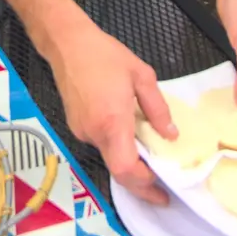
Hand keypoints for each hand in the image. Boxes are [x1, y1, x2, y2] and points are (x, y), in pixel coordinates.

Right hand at [42, 14, 174, 204]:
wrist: (66, 43)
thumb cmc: (104, 54)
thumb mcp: (141, 75)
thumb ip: (157, 108)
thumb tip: (170, 135)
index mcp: (112, 121)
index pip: (126, 169)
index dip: (144, 184)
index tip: (162, 190)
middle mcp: (93, 132)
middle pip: (117, 171)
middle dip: (140, 185)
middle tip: (160, 192)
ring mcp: (81, 131)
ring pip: (109, 157)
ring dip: (129, 162)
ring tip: (149, 157)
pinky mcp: (75, 125)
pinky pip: (100, 143)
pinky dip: (117, 147)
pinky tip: (128, 135)